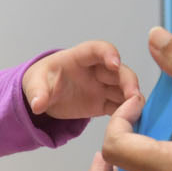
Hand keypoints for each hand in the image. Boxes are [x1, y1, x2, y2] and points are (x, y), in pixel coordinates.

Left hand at [22, 40, 140, 120]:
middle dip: (128, 81)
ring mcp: (102, 87)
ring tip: (137, 111)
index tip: (115, 63)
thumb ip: (38, 93)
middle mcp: (96, 70)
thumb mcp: (34, 84)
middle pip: (119, 71)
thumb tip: (37, 104)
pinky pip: (119, 106)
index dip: (109, 54)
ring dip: (132, 99)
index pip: (98, 49)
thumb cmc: (41, 80)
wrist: (43, 95)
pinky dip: (127, 112)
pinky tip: (133, 121)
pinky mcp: (104, 103)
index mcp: (79, 58)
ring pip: (124, 89)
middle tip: (133, 96)